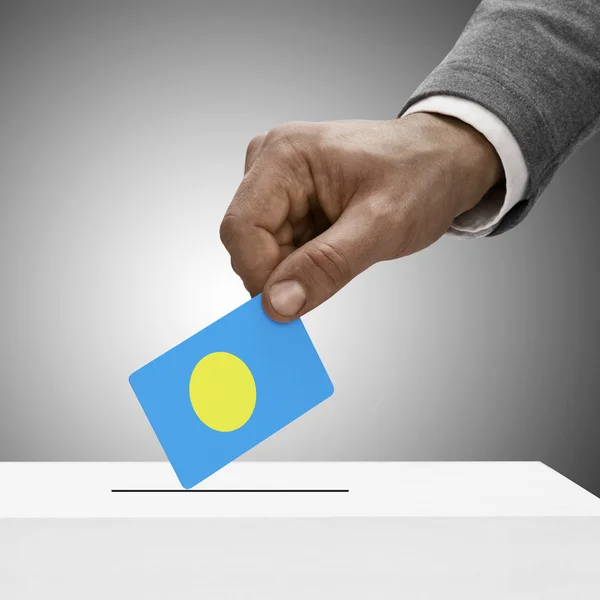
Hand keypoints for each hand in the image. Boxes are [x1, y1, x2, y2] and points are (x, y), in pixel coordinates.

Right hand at [220, 114, 502, 321]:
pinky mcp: (287, 201)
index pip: (241, 228)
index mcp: (284, 155)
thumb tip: (277, 304)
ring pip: (261, 251)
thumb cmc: (421, 176)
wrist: (442, 162)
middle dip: (282, 273)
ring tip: (344, 251)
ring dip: (297, 268)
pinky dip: (303, 263)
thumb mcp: (381, 225)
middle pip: (247, 242)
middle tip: (331, 276)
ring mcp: (277, 182)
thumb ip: (326, 266)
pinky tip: (336, 248)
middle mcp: (270, 164)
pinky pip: (278, 248)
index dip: (259, 274)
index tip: (288, 308)